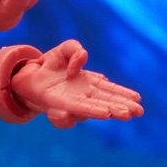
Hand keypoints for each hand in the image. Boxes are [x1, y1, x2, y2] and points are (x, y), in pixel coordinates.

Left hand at [10, 39, 142, 127]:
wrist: (27, 75)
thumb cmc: (51, 64)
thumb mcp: (65, 49)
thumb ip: (76, 50)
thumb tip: (80, 66)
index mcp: (90, 84)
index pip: (110, 91)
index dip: (124, 96)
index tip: (138, 100)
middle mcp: (83, 98)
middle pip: (105, 104)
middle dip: (119, 108)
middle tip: (134, 113)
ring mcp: (69, 105)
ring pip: (86, 111)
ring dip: (97, 111)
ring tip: (108, 113)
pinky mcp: (53, 108)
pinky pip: (62, 116)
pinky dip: (65, 117)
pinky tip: (65, 113)